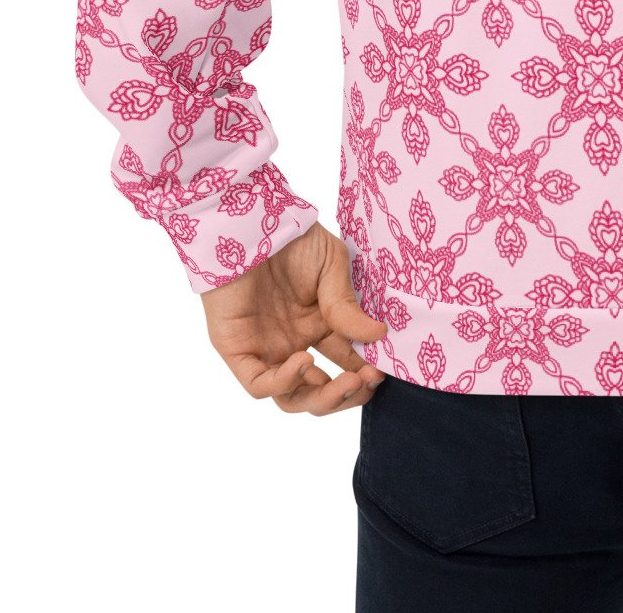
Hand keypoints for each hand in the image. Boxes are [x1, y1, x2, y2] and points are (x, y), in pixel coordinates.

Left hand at [200, 220, 389, 414]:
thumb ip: (347, 304)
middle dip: (346, 395)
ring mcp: (266, 350)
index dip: (364, 371)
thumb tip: (379, 334)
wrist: (250, 224)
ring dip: (322, 398)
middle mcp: (294, 342)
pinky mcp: (239, 351)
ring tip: (346, 381)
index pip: (345, 361)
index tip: (384, 370)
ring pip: (292, 397)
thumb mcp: (330, 265)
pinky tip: (306, 360)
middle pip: (319, 390)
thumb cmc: (291, 237)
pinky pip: (259, 385)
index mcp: (318, 324)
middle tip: (368, 382)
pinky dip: (285, 382)